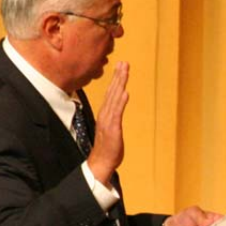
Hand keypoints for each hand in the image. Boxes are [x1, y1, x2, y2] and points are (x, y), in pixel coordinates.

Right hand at [87, 62, 128, 185]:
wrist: (101, 163)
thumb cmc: (108, 148)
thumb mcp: (112, 129)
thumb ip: (114, 117)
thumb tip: (119, 108)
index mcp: (106, 114)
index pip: (111, 93)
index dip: (117, 79)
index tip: (121, 67)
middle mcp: (106, 114)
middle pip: (112, 91)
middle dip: (119, 76)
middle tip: (124, 62)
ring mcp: (108, 121)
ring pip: (115, 98)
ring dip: (120, 84)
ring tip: (124, 71)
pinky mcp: (112, 129)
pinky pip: (117, 113)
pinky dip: (120, 102)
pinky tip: (125, 92)